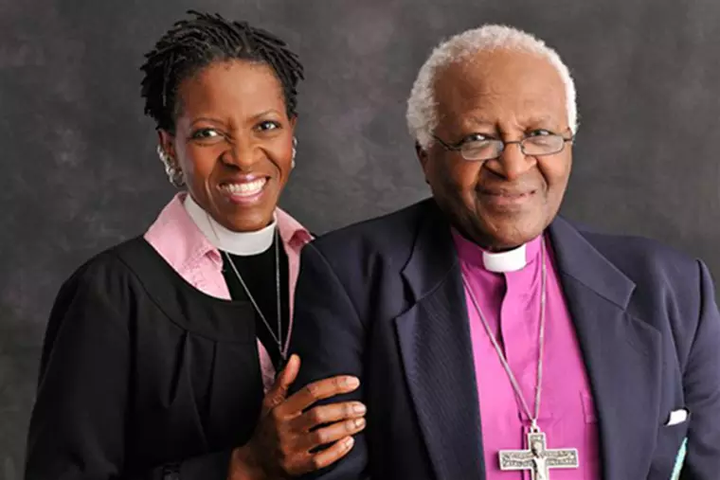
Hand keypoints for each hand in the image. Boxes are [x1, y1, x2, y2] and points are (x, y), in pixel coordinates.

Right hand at [229, 354, 365, 478]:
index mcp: (281, 410)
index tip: (353, 382)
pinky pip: (320, 460)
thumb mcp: (270, 403)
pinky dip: (337, 451)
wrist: (255, 463)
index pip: (310, 392)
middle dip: (343, 409)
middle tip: (361, 407)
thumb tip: (295, 358)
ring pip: (322, 436)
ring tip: (360, 422)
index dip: (334, 385)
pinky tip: (349, 442)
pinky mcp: (297, 466)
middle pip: (318, 415)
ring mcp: (291, 448)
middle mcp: (286, 428)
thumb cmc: (267, 428)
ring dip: (344, 428)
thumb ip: (284, 380)